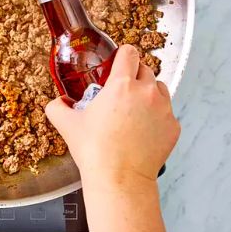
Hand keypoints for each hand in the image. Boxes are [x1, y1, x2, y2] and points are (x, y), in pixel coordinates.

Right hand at [46, 44, 180, 191]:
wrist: (120, 178)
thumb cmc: (95, 150)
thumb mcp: (67, 124)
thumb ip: (57, 107)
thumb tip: (57, 102)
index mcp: (121, 85)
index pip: (129, 53)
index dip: (122, 55)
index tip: (117, 63)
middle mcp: (147, 92)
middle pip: (145, 69)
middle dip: (134, 76)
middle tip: (121, 93)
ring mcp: (164, 109)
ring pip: (160, 89)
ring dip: (149, 94)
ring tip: (134, 111)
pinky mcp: (174, 127)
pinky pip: (167, 113)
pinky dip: (157, 117)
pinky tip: (143, 131)